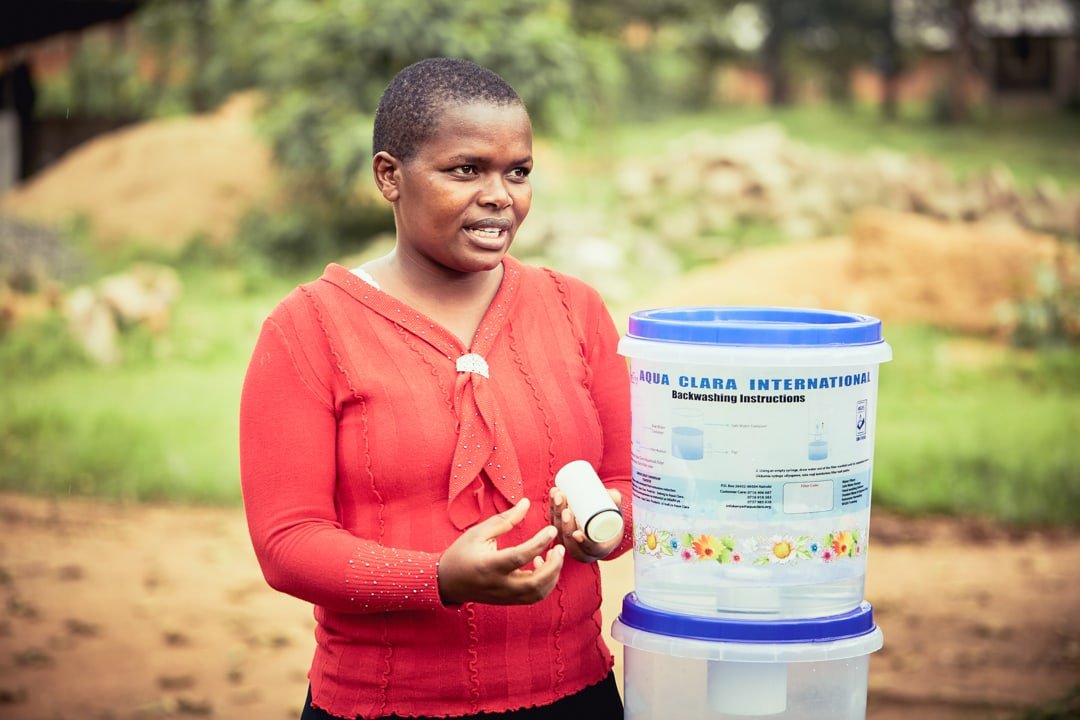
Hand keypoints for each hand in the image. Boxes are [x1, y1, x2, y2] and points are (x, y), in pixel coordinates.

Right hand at [438, 498, 564, 605]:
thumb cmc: (462, 553)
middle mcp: (499, 584)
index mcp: (489, 565)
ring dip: (552, 576)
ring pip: (537, 594)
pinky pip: (533, 597)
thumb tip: (526, 503)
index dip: (539, 543)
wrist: (447, 581)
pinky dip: (544, 583)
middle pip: (535, 583)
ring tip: (553, 556)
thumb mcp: (479, 532)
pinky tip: (541, 565)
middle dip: (554, 566)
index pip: (520, 556)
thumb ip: (505, 519)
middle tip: (560, 548)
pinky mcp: (508, 601)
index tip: (551, 530)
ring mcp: (504, 596)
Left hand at [549, 487, 622, 562]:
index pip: (589, 549)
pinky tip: (553, 495)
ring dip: (556, 513)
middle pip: (569, 540)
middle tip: (567, 509)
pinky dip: (552, 508)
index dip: (582, 543)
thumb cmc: (612, 518)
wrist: (602, 518)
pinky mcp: (560, 530)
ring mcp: (568, 541)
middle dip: (565, 524)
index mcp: (598, 549)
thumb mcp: (616, 513)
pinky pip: (553, 522)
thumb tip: (614, 496)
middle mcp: (582, 549)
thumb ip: (616, 503)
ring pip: (559, 530)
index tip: (577, 533)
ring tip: (559, 496)